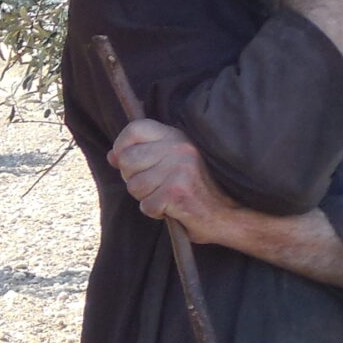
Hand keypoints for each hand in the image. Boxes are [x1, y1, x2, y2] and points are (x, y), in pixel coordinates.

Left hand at [110, 119, 243, 244]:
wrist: (230, 214)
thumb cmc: (199, 188)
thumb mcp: (174, 162)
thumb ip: (143, 155)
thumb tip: (111, 155)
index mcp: (177, 136)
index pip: (134, 129)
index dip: (122, 146)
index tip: (126, 161)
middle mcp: (179, 148)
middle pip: (127, 160)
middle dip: (133, 178)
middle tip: (154, 185)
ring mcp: (179, 169)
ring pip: (134, 186)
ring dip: (146, 198)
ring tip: (167, 197)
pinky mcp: (177, 193)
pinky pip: (146, 206)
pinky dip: (156, 212)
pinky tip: (173, 208)